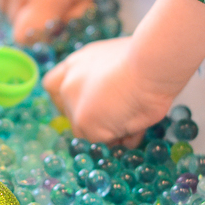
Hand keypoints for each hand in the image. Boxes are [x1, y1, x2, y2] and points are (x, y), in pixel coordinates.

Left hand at [43, 36, 175, 146]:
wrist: (151, 64)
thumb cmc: (145, 62)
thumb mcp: (118, 68)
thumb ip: (104, 85)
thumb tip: (110, 110)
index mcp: (76, 65)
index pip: (53, 85)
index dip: (66, 99)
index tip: (87, 106)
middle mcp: (68, 83)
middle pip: (71, 114)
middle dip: (94, 121)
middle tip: (120, 115)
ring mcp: (73, 104)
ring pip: (89, 132)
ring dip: (111, 131)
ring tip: (135, 115)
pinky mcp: (83, 122)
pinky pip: (105, 142)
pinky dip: (122, 139)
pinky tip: (136, 124)